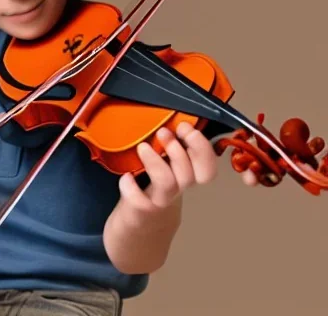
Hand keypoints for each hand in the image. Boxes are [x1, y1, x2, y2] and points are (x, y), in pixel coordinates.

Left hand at [119, 121, 257, 213]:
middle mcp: (178, 188)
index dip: (202, 148)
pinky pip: (139, 201)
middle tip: (164, 132)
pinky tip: (126, 176)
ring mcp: (160, 200)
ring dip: (157, 162)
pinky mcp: (141, 209)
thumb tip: (173, 112)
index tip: (185, 127)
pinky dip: (131, 187)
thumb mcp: (167, 161)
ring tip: (143, 147)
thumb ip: (174, 141)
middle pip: (192, 175)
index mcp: (187, 174)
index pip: (208, 168)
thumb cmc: (153, 183)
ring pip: (168, 184)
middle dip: (180, 150)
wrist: (138, 224)